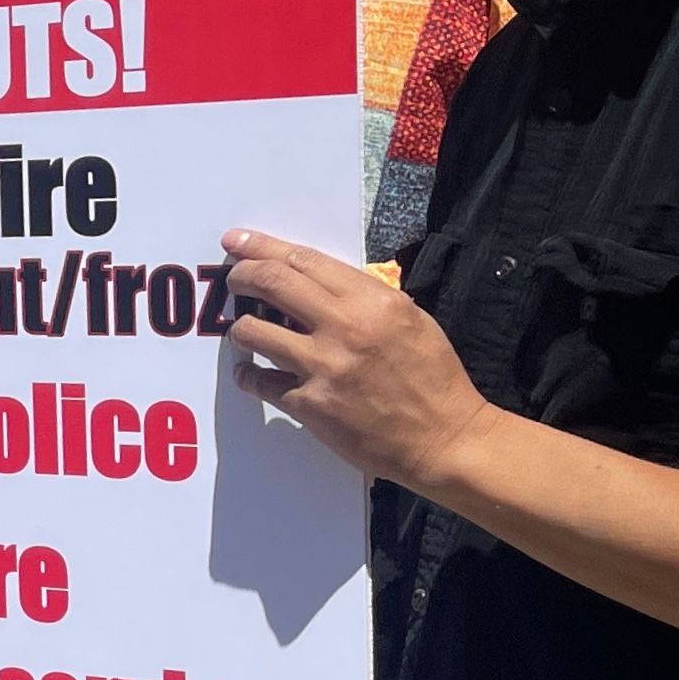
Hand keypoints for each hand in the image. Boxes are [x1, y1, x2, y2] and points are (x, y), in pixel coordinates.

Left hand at [220, 228, 495, 490]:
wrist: (445, 439)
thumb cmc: (433, 378)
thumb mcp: (412, 320)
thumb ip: (365, 298)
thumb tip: (318, 281)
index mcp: (374, 301)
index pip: (303, 260)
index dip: (262, 246)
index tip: (238, 240)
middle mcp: (346, 327)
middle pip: (271, 283)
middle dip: (241, 276)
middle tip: (233, 279)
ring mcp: (324, 366)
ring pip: (252, 330)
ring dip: (240, 328)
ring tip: (243, 331)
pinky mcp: (310, 404)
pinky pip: (259, 381)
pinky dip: (248, 375)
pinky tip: (251, 373)